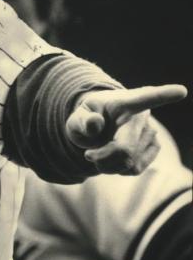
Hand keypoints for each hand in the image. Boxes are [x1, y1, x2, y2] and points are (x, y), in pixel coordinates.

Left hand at [66, 84, 186, 173]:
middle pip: (125, 151)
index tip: (181, 90)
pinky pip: (134, 168)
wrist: (100, 126)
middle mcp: (142, 116)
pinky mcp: (154, 147)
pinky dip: (118, 169)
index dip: (164, 95)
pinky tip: (113, 157)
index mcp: (125, 101)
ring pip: (129, 163)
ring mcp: (151, 132)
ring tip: (100, 153)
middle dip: (102, 159)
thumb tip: (95, 123)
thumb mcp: (78, 117)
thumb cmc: (89, 118)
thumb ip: (82, 120)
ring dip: (108, 166)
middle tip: (88, 155)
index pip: (146, 97)